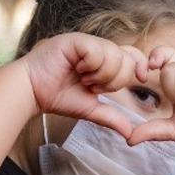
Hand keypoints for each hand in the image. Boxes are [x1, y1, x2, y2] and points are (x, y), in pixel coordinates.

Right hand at [20, 33, 148, 137]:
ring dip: (100, 74)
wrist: (32, 92)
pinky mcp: (76, 40)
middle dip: (114, 80)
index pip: (132, 56)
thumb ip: (111, 117)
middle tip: (93, 85)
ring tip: (83, 78)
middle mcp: (97, 48)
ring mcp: (87, 42)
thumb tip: (130, 134)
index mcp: (103, 61)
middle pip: (127, 58)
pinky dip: (90, 65)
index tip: (143, 78)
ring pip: (114, 54)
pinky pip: (97, 50)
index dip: (140, 65)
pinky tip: (77, 69)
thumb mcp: (90, 109)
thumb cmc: (57, 97)